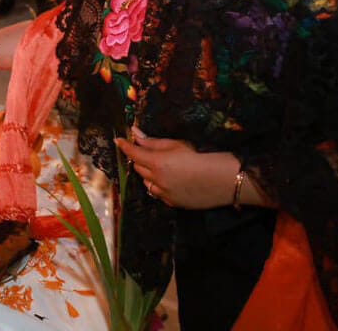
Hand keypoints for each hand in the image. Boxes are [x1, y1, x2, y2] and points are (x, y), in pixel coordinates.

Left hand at [114, 133, 239, 209]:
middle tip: (147, 153)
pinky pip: (158, 193)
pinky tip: (170, 181)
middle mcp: (156, 180)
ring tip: (161, 168)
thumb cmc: (199, 157)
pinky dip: (158, 186)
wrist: (219, 180)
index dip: (124, 146)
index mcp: (156, 163)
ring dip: (148, 174)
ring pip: (146, 182)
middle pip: (138, 168)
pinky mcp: (171, 203)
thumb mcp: (176, 144)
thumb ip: (153, 142)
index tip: (118, 141)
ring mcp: (163, 193)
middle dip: (139, 159)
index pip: (133, 153)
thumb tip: (136, 134)